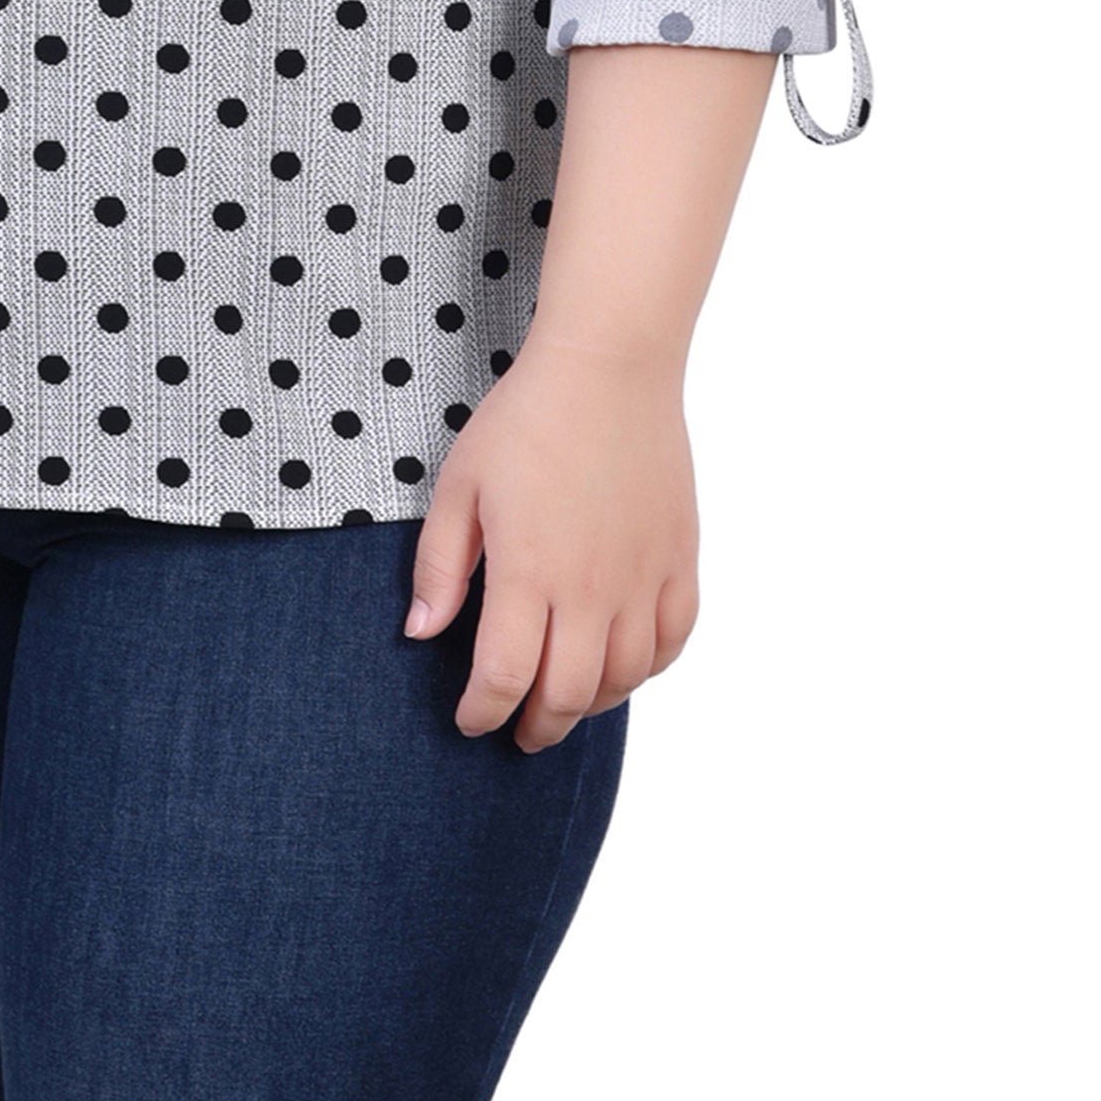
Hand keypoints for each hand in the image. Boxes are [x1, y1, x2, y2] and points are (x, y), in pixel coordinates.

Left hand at [406, 334, 699, 747]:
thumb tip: (421, 632)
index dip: (482, 712)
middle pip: (566, 695)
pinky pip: (674, 639)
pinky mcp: (679, 559)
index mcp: (528, 573)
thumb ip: (439, 566)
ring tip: (564, 704)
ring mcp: (642, 577)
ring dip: (590, 704)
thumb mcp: (458, 486)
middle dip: (536, 727)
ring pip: (624, 678)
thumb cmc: (525, 420)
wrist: (608, 369)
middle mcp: (591, 589)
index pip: (504, 677)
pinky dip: (649, 668)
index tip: (470, 720)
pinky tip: (624, 667)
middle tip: (518, 732)